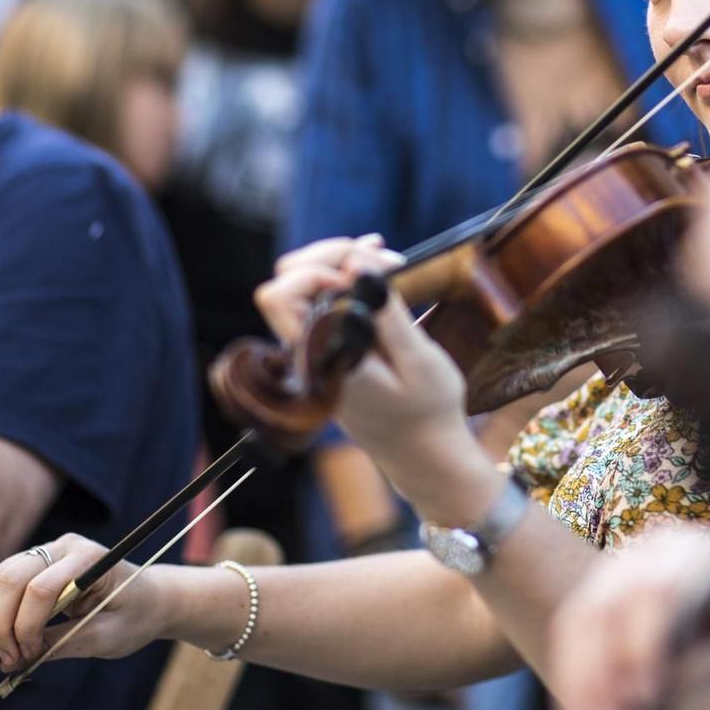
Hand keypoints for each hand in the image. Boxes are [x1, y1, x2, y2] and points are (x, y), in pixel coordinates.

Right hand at [0, 532, 169, 671]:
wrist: (152, 599)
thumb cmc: (136, 616)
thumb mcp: (105, 637)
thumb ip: (61, 644)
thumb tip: (17, 661)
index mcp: (90, 559)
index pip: (41, 588)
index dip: (25, 626)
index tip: (25, 658)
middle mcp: (65, 547)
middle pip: (10, 578)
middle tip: (1, 661)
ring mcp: (49, 551)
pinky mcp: (37, 563)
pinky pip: (2, 584)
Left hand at [255, 236, 498, 525]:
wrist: (427, 457)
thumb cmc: (429, 412)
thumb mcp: (419, 360)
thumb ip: (386, 312)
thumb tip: (358, 263)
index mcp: (322, 359)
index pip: (280, 296)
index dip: (315, 270)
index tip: (364, 274)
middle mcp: (310, 355)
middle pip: (288, 282)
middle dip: (330, 256)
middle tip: (381, 252)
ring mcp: (319, 353)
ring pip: (306, 289)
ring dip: (341, 265)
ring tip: (386, 257)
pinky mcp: (333, 352)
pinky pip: (325, 306)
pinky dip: (349, 283)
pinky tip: (380, 273)